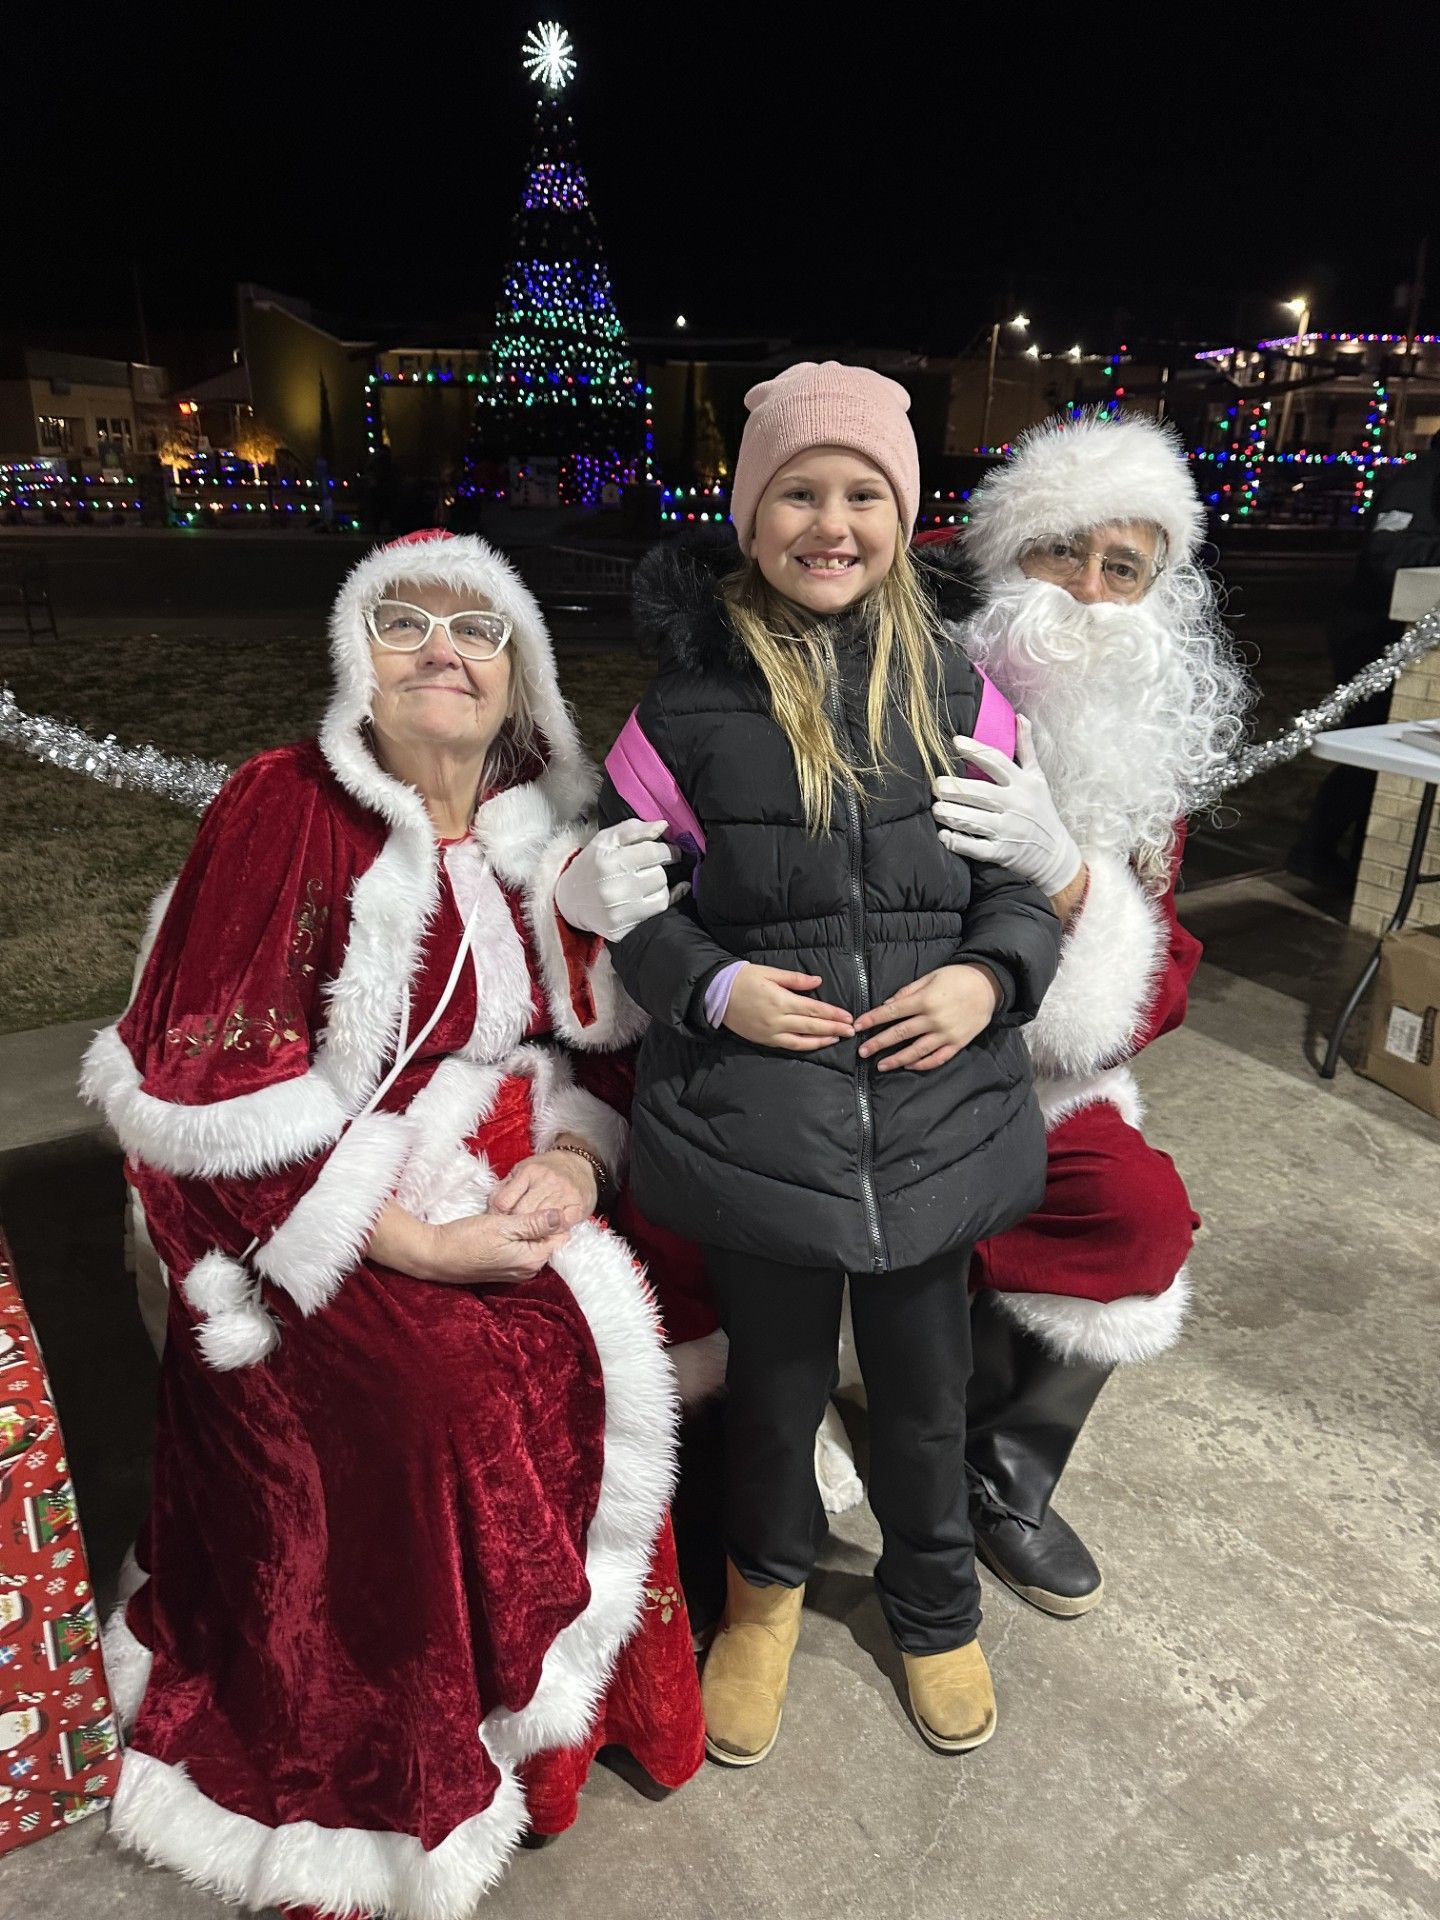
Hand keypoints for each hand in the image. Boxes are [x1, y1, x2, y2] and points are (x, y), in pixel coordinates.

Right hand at [425, 1208, 571, 1284]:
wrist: (436, 1255)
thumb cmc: (467, 1239)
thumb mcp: (503, 1225)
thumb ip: (535, 1223)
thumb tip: (561, 1217)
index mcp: (533, 1260)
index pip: (560, 1236)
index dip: (554, 1217)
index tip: (539, 1202)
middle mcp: (528, 1270)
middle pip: (548, 1241)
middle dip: (540, 1223)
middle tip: (521, 1207)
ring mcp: (516, 1272)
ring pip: (534, 1244)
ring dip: (527, 1229)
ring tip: (510, 1214)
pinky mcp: (504, 1269)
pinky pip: (521, 1249)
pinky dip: (517, 1236)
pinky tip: (503, 1225)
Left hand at [489, 1148, 597, 1225]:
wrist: (579, 1164)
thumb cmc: (546, 1169)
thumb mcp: (522, 1170)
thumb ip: (505, 1187)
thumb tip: (491, 1207)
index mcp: (528, 1172)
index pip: (503, 1202)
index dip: (497, 1216)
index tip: (497, 1222)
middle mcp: (546, 1182)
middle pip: (521, 1213)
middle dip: (514, 1224)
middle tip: (512, 1231)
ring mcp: (563, 1194)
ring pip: (539, 1222)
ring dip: (532, 1232)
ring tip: (527, 1235)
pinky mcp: (578, 1207)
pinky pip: (560, 1227)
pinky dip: (551, 1233)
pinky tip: (546, 1234)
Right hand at [553, 820, 679, 940]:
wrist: (569, 900)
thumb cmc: (591, 865)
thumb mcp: (605, 840)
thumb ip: (634, 829)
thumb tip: (663, 826)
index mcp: (609, 862)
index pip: (654, 853)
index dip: (668, 851)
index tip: (670, 852)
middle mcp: (613, 889)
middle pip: (659, 875)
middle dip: (658, 869)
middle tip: (649, 868)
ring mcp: (618, 913)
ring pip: (661, 896)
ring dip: (658, 887)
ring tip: (644, 883)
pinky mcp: (622, 931)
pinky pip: (656, 914)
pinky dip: (659, 902)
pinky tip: (655, 895)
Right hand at [721, 965, 854, 1052]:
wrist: (716, 995)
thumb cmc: (744, 979)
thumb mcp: (770, 972)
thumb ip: (795, 979)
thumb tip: (818, 982)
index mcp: (781, 1000)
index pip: (814, 1009)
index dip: (833, 1014)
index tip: (848, 1017)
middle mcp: (778, 1020)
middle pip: (813, 1026)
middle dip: (834, 1028)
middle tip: (851, 1030)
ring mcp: (771, 1033)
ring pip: (803, 1041)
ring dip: (822, 1040)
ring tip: (838, 1038)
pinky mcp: (764, 1040)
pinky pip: (789, 1046)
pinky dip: (805, 1046)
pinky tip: (816, 1044)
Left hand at [853, 965, 1000, 1071]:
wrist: (989, 987)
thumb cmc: (957, 978)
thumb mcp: (931, 977)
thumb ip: (908, 991)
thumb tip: (887, 1004)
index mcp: (924, 1000)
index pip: (892, 1012)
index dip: (872, 1020)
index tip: (857, 1026)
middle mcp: (933, 1019)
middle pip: (900, 1034)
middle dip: (878, 1043)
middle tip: (862, 1052)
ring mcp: (945, 1034)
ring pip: (916, 1051)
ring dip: (896, 1059)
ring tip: (880, 1065)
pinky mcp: (957, 1044)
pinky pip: (937, 1058)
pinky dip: (922, 1064)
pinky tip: (909, 1066)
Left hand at [932, 715, 1082, 898]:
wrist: (1055, 854)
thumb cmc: (1042, 811)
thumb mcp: (1038, 778)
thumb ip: (1026, 749)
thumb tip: (1020, 717)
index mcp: (1024, 784)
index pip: (997, 762)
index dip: (975, 750)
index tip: (955, 741)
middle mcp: (1016, 805)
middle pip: (980, 792)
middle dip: (955, 788)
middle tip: (936, 784)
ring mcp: (1009, 830)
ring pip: (974, 820)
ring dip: (952, 813)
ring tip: (935, 808)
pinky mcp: (1002, 852)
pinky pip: (976, 847)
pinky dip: (958, 841)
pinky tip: (944, 834)